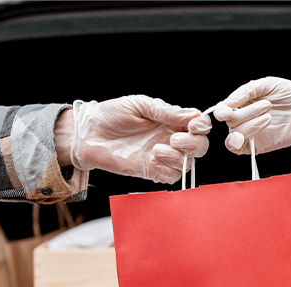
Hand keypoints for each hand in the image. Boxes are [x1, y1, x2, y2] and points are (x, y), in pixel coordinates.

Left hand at [70, 95, 210, 183]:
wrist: (89, 134)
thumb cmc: (111, 116)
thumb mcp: (140, 105)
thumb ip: (167, 112)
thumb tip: (193, 115)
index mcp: (171, 120)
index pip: (199, 125)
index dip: (201, 126)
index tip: (192, 125)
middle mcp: (170, 139)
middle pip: (199, 147)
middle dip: (193, 144)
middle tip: (174, 139)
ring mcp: (162, 157)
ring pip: (188, 164)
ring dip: (178, 157)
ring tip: (156, 149)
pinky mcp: (152, 171)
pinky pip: (172, 177)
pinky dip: (168, 169)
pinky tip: (153, 159)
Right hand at [213, 77, 290, 154]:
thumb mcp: (269, 84)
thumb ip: (248, 90)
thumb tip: (229, 102)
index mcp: (244, 102)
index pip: (224, 108)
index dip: (223, 109)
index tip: (230, 109)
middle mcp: (244, 117)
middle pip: (230, 120)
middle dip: (246, 113)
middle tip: (268, 106)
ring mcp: (249, 132)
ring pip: (234, 132)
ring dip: (249, 124)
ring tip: (269, 117)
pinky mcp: (255, 146)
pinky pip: (237, 148)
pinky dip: (237, 142)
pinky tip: (249, 136)